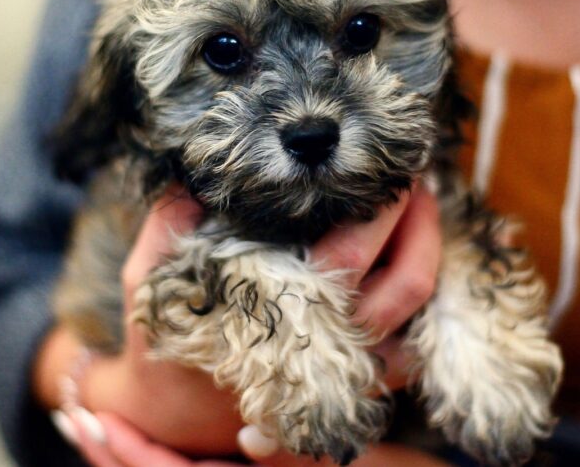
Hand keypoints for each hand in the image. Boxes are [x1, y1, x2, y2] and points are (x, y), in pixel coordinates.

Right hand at [37, 183, 443, 462]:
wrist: (177, 417)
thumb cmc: (166, 341)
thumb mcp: (147, 279)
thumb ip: (167, 224)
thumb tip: (192, 174)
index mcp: (284, 311)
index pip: (354, 250)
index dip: (384, 206)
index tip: (384, 162)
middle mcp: (332, 343)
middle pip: (407, 276)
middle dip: (418, 214)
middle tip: (411, 170)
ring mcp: (355, 368)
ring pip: (421, 306)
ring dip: (431, 246)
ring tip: (421, 200)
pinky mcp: (367, 383)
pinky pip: (418, 338)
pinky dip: (428, 294)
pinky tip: (414, 250)